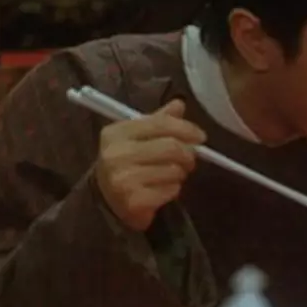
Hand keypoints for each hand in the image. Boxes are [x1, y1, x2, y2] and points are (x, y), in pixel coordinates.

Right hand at [95, 99, 205, 231]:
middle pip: (171, 147)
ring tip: (173, 175)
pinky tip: (163, 189)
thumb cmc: (127, 163)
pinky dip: (174, 189)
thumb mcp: (137, 138)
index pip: (161, 123)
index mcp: (116, 133)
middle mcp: (115, 155)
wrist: (106, 201)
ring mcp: (122, 179)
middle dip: (188, 154)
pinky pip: (171, 190)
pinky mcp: (133, 201)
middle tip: (190, 159)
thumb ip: (158, 121)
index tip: (200, 137)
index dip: (186, 129)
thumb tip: (179, 104)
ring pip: (174, 170)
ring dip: (180, 173)